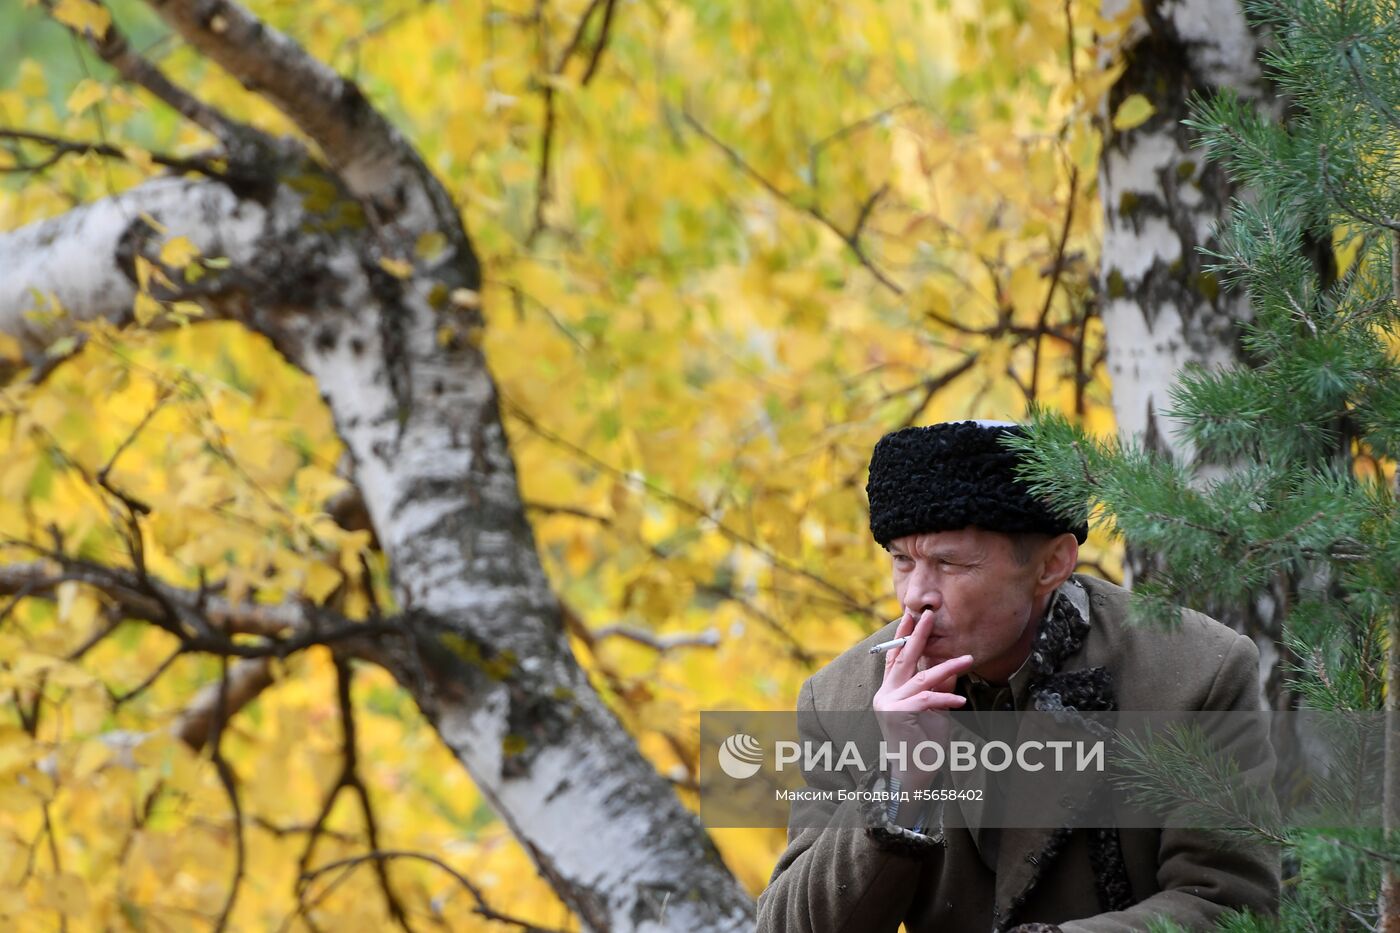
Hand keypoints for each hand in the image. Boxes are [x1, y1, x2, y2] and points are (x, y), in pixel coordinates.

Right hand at [872, 609, 972, 789]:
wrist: (914, 774)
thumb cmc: (924, 744)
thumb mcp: (936, 711)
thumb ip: (939, 689)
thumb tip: (951, 667)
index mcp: (890, 691)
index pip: (895, 658)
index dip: (903, 636)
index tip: (911, 616)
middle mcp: (885, 694)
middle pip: (903, 658)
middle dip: (917, 635)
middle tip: (929, 615)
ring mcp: (888, 703)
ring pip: (922, 678)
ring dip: (948, 668)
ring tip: (968, 660)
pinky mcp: (896, 714)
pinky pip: (926, 700)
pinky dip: (945, 699)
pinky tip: (960, 702)